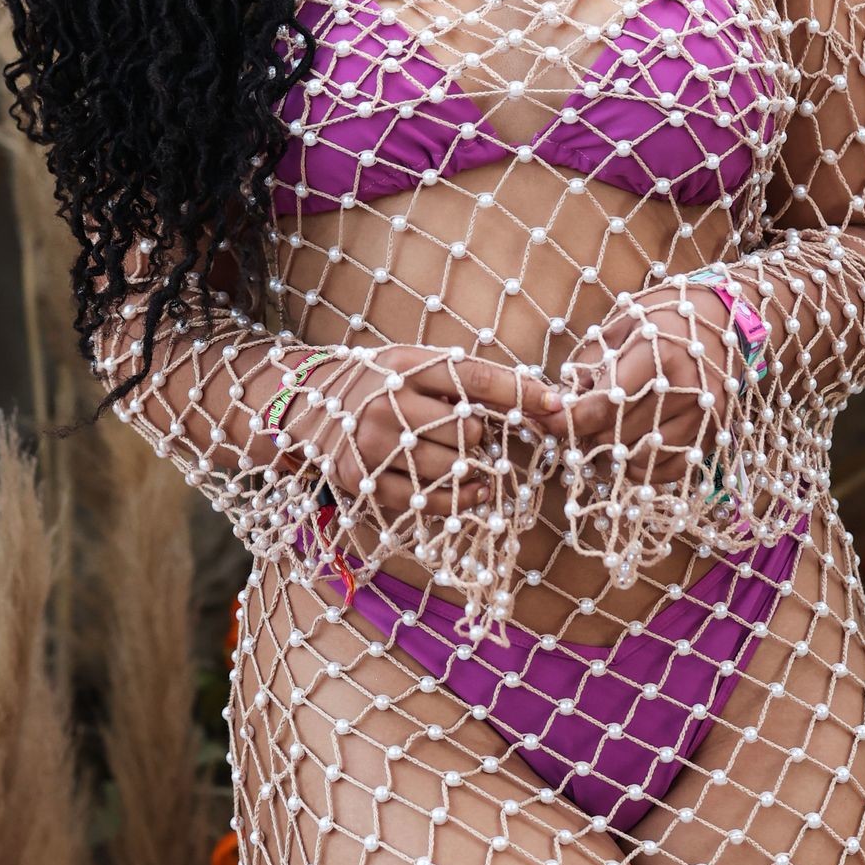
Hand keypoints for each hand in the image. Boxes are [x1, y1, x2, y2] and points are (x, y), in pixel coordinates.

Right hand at [287, 344, 559, 520]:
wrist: (309, 404)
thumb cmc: (381, 382)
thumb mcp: (415, 364)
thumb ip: (467, 380)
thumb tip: (540, 400)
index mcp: (404, 365)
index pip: (473, 378)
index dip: (518, 393)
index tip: (555, 406)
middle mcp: (386, 402)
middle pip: (466, 430)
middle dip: (478, 435)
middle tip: (465, 433)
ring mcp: (373, 445)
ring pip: (450, 468)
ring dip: (469, 469)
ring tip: (465, 462)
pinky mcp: (363, 481)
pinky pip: (426, 500)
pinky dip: (456, 499)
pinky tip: (465, 491)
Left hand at [535, 284, 748, 486]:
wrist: (728, 315)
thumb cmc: (665, 316)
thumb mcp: (621, 324)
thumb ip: (591, 363)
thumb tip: (563, 402)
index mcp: (656, 354)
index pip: (601, 407)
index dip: (568, 421)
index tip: (549, 423)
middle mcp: (684, 389)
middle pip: (616, 435)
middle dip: (588, 435)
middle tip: (577, 426)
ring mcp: (703, 414)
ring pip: (641, 457)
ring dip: (614, 453)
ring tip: (604, 434)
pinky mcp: (715, 432)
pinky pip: (670, 469)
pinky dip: (643, 466)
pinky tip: (631, 448)